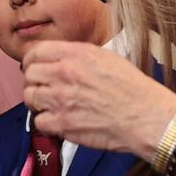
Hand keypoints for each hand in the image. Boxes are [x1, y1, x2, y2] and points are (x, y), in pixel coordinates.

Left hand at [22, 41, 175, 159]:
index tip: (34, 67)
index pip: (36, 52)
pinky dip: (46, 123)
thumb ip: (79, 56)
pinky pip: (39, 121)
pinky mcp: (63, 124)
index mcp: (76, 54)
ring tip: (51, 106)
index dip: (32, 61)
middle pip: (29, 75)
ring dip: (38, 102)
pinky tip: (59, 121)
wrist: (146, 117)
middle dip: (34, 82)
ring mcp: (61, 99)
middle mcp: (64, 74)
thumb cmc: (133, 88)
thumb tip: (60, 59)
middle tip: (44, 89)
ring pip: (30, 97)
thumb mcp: (107, 58)